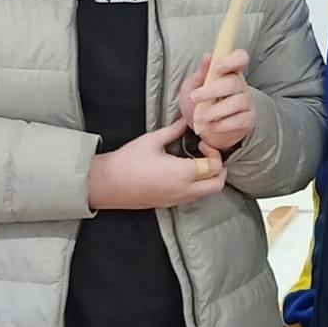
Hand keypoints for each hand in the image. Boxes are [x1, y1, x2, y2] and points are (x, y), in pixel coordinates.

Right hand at [88, 120, 226, 210]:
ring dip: (209, 178)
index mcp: (182, 173)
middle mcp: (184, 190)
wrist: (107, 184)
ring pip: (207, 193)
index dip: (214, 152)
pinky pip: (194, 197)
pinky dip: (198, 186)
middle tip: (208, 154)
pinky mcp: (170, 204)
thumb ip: (174, 131)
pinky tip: (185, 172)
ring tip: (196, 162)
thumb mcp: (152, 140)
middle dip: (219, 168)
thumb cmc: (127, 162)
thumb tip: (186, 121)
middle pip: (217, 184)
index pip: (214, 166)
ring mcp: (178, 200)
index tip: (202, 143)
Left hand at [176, 49, 256, 153]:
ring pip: (236, 103)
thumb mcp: (193, 86)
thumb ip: (201, 73)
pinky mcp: (248, 120)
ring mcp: (246, 103)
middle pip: (234, 83)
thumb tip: (208, 57)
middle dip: (212, 90)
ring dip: (213, 111)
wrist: (203, 129)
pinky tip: (209, 126)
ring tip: (199, 117)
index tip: (216, 68)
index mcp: (229, 71)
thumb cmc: (199, 104)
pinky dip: (220, 125)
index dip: (231, 60)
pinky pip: (238, 121)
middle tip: (194, 97)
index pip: (240, 58)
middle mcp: (240, 85)